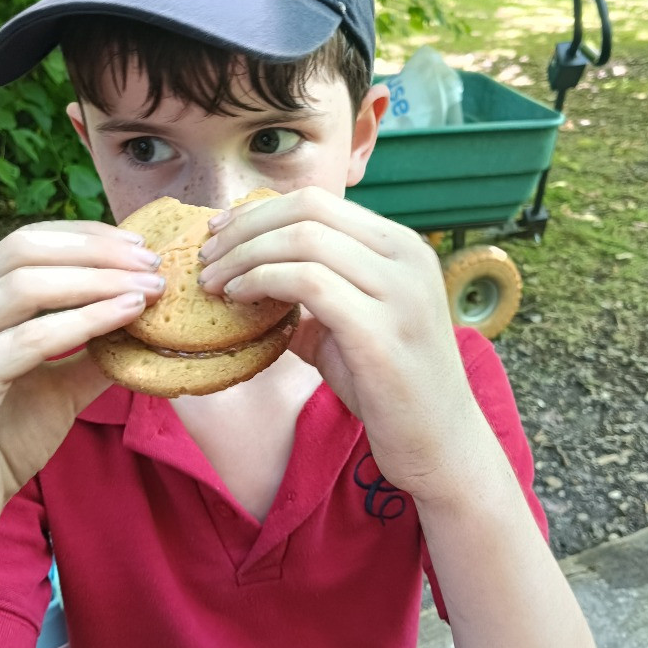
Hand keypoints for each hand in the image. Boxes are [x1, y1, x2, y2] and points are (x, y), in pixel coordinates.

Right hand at [0, 221, 164, 568]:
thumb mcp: (54, 387)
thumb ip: (89, 349)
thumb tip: (144, 314)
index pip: (21, 244)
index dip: (84, 237)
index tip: (139, 248)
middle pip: (21, 252)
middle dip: (97, 252)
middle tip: (154, 265)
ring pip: (23, 287)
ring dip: (99, 281)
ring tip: (150, 290)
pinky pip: (26, 341)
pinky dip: (84, 322)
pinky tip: (126, 318)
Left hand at [197, 187, 480, 499]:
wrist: (441, 444)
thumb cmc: (391, 387)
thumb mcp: (353, 325)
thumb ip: (314, 296)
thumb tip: (251, 280)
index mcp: (401, 247)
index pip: (318, 203)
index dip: (259, 211)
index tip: (220, 232)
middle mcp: (407, 257)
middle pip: (308, 211)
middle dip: (245, 228)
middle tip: (207, 255)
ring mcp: (399, 292)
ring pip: (304, 241)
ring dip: (245, 256)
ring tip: (214, 281)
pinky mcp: (381, 332)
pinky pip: (309, 283)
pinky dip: (262, 282)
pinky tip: (238, 299)